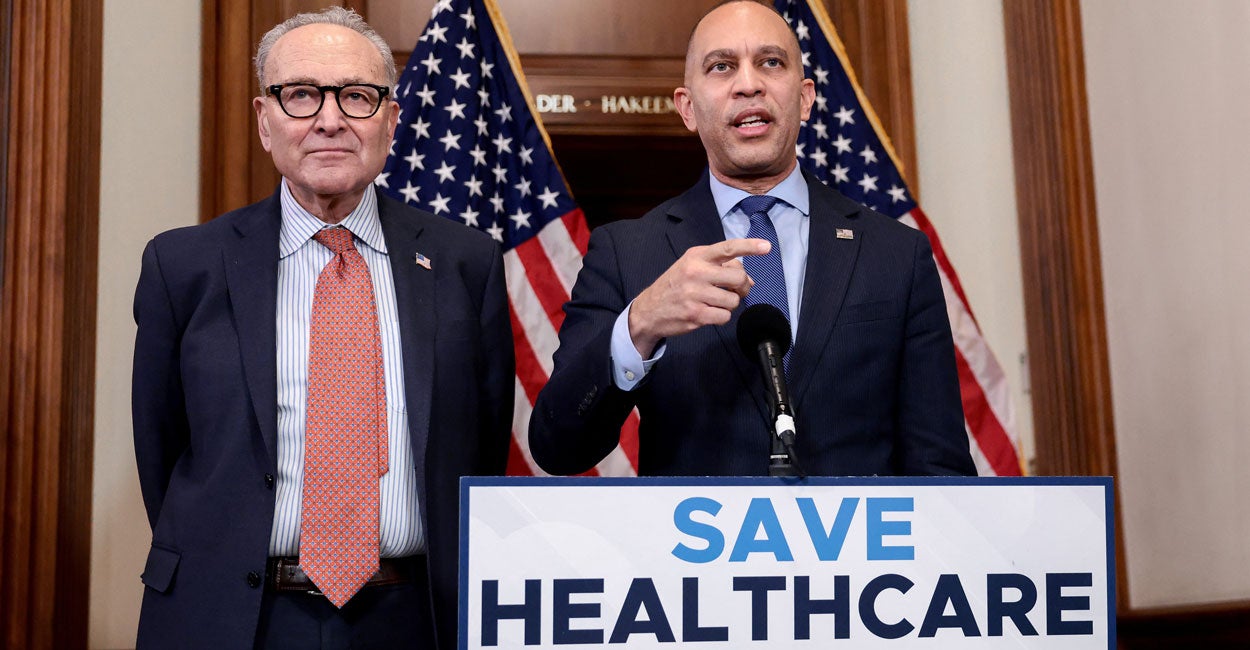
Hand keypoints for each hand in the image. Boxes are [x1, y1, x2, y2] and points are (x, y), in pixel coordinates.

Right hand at [628, 238, 770, 356]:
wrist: (649, 310)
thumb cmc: (675, 285)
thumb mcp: (692, 267)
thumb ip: (719, 268)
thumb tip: (749, 280)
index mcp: (696, 256)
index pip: (727, 248)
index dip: (749, 247)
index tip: (766, 246)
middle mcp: (696, 272)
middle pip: (738, 277)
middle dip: (742, 286)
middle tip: (735, 289)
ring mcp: (695, 294)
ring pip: (733, 300)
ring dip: (729, 304)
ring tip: (715, 302)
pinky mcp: (696, 314)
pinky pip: (725, 316)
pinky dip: (721, 316)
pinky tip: (709, 313)